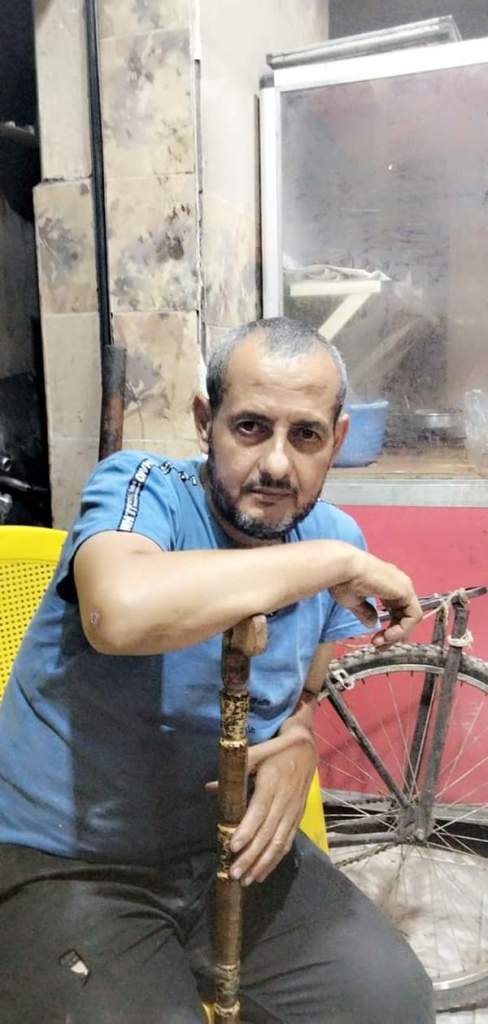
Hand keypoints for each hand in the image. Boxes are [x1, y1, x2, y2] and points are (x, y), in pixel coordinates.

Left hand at [222, 723, 315, 885]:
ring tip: (247, 880)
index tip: (233, 846)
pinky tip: (263, 873)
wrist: (306, 750)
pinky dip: (275, 860)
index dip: (247, 830)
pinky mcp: (298, 818)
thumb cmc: (276, 751)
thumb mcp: (256, 753)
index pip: (259, 810)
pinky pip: (287, 842)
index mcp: (273, 782)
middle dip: (251, 855)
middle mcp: (285, 800)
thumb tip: (210, 788)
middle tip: (235, 873)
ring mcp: (293, 811)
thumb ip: (234, 770)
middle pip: (268, 832)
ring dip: (263, 863)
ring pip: (279, 842)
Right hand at [331, 550, 422, 645]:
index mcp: (386, 586)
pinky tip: (388, 635)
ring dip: (397, 634)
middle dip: (393, 636)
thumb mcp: (354, 601)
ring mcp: (404, 587)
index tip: (375, 641)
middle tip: (379, 646)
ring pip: (411, 618)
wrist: (343, 569)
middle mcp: (398, 585)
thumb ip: (366, 612)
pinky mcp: (406, 591)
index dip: (389, 630)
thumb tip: (372, 624)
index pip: (396, 612)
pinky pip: (414, 616)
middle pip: (404, 617)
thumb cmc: (343, 580)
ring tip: (382, 642)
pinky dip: (403, 629)